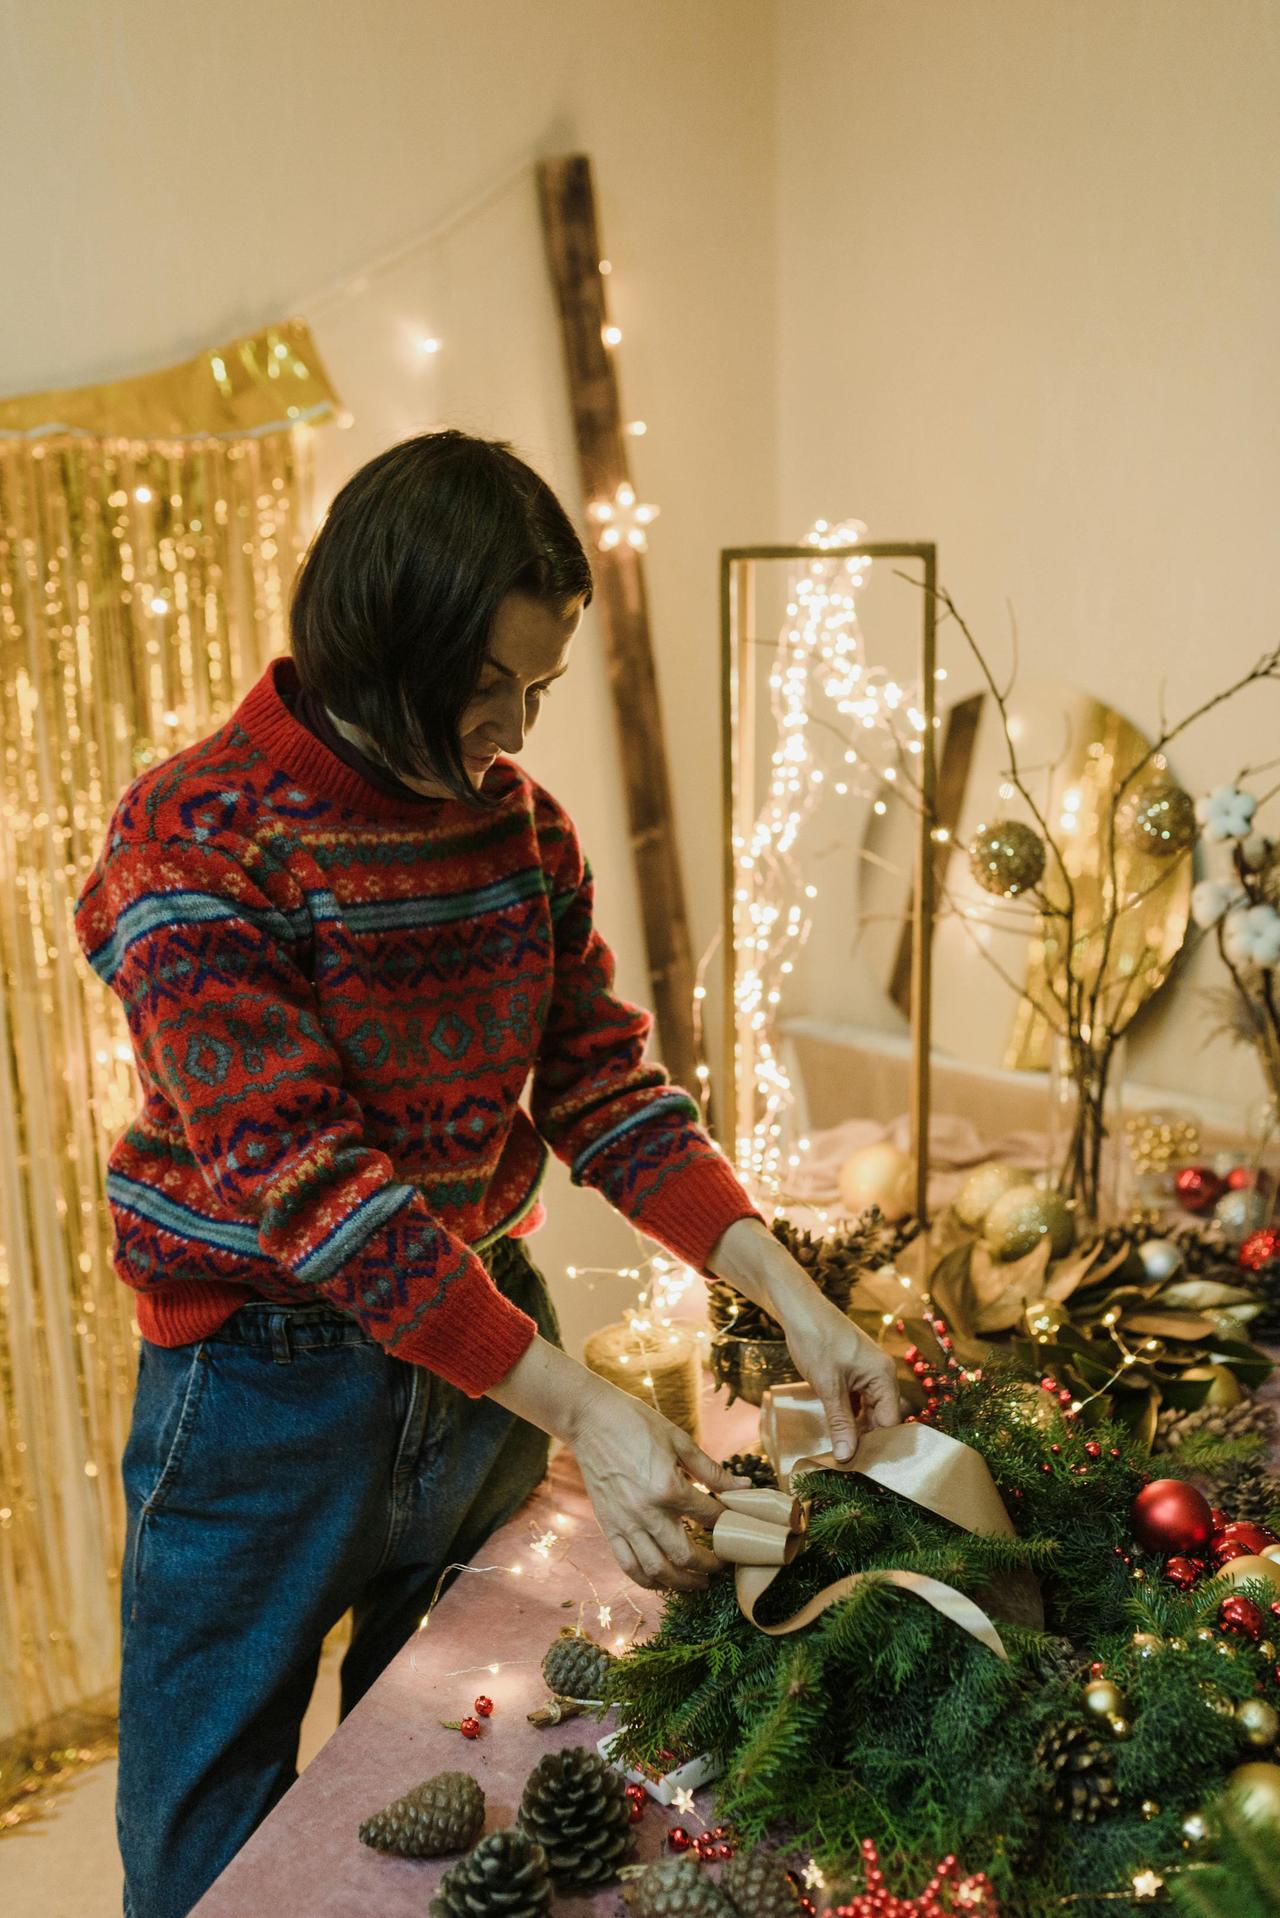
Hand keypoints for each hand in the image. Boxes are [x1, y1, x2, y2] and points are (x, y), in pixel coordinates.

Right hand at [567, 1380, 750, 1593]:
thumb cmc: (635, 1424)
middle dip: (709, 1566)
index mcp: (668, 1487)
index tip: (734, 1526)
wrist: (590, 1420)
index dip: (727, 1523)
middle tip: (721, 1566)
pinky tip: (662, 1580)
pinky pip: (628, 1565)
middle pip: (685, 1555)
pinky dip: (647, 1580)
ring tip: (697, 1582)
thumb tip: (743, 1488)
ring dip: (681, 1583)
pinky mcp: (608, 1527)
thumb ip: (711, 1470)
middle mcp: (647, 1512)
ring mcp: (625, 1523)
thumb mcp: (678, 1440)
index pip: (708, 1516)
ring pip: (656, 1570)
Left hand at [777, 1289, 900, 1459]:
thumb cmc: (816, 1341)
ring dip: (855, 1429)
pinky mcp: (852, 1372)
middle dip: (866, 1440)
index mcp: (883, 1376)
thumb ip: (840, 1422)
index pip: (890, 1422)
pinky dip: (848, 1416)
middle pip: (881, 1418)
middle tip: (849, 1466)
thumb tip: (846, 1457)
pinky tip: (836, 1431)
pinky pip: (857, 1401)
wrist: (798, 1309)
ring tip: (841, 1454)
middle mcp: (881, 1375)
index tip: (862, 1469)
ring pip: (868, 1411)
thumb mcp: (827, 1386)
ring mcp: (867, 1373)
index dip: (877, 1446)